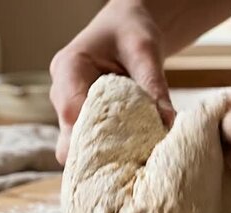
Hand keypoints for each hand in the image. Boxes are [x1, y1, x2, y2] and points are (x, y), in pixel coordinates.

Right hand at [50, 1, 174, 163]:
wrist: (125, 29)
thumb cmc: (131, 32)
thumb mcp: (145, 51)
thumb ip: (154, 84)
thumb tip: (169, 122)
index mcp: (68, 67)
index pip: (71, 111)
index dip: (91, 137)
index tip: (121, 152)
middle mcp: (61, 92)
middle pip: (67, 138)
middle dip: (94, 156)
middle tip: (130, 166)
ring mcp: (68, 109)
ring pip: (75, 147)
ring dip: (102, 157)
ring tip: (133, 163)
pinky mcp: (82, 121)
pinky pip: (88, 145)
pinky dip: (108, 154)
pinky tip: (131, 157)